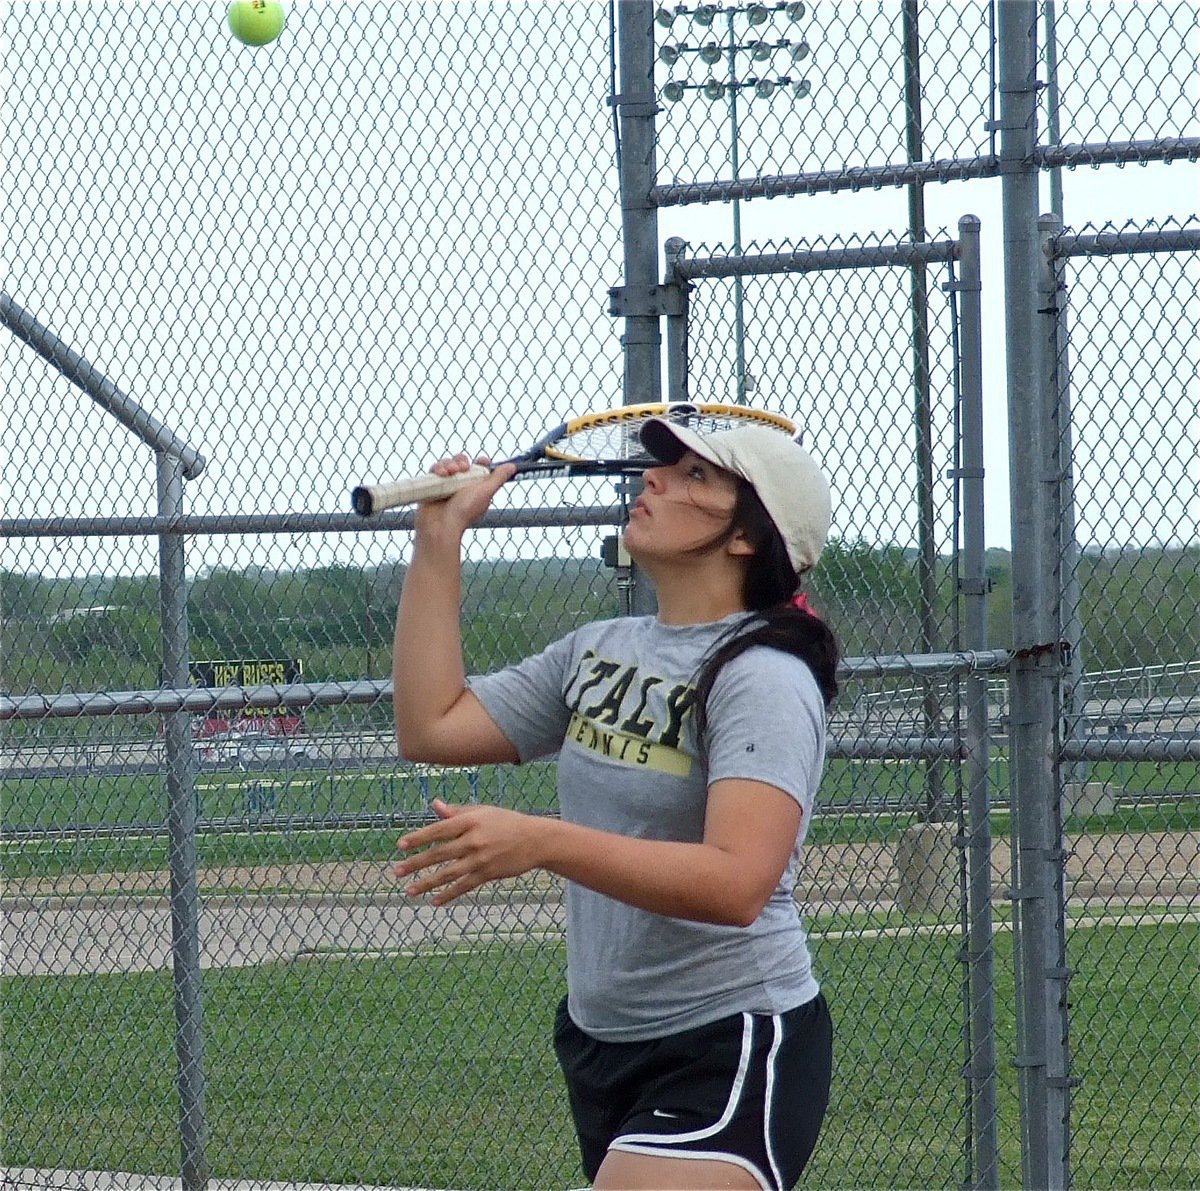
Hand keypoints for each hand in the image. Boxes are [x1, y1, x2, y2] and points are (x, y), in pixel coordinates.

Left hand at [394, 799, 545, 905]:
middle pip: (439, 854)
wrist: (535, 839)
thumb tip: (434, 805)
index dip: (418, 838)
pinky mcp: (488, 874)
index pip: (438, 830)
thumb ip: (457, 811)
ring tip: (410, 891)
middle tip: (397, 871)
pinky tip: (435, 901)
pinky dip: (449, 894)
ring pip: (448, 873)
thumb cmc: (506, 822)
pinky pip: (464, 886)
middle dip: (416, 863)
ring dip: (427, 883)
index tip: (400, 846)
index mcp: (470, 821)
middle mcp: (473, 840)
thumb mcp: (482, 811)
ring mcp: (480, 859)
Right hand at [413, 454, 515, 543]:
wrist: (441, 525)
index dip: (480, 463)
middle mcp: (461, 486)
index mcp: (476, 489)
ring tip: (450, 472)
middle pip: (462, 463)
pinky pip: (435, 469)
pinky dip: (438, 468)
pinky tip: (441, 474)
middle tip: (463, 468)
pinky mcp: (433, 486)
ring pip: (448, 464)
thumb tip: (512, 467)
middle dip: (462, 461)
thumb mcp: (486, 492)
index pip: (479, 469)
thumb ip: (499, 478)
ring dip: (449, 464)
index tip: (481, 461)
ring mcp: (446, 486)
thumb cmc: (465, 511)